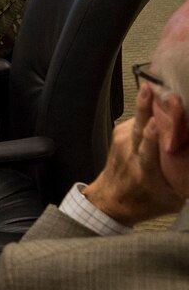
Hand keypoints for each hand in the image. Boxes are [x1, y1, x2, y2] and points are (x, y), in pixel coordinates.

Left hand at [83, 85, 182, 225]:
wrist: (109, 200)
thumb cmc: (144, 202)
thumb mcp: (172, 199)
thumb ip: (186, 180)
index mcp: (145, 171)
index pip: (148, 151)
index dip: (153, 136)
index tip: (158, 123)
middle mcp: (131, 154)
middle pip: (139, 128)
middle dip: (145, 108)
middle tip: (152, 89)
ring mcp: (122, 142)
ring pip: (137, 120)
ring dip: (146, 103)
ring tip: (155, 87)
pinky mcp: (118, 134)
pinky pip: (136, 120)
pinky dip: (148, 112)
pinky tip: (156, 101)